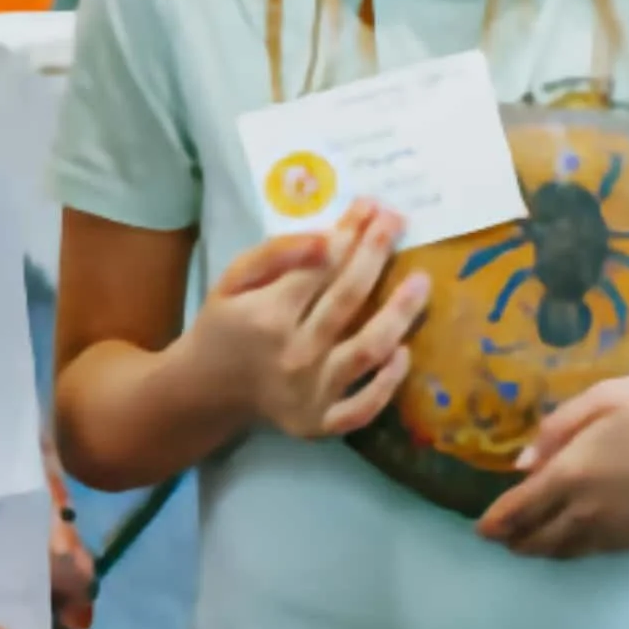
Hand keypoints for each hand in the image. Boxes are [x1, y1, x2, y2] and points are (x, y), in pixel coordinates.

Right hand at [183, 202, 429, 440]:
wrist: (206, 389)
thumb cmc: (224, 326)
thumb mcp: (230, 281)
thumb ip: (272, 255)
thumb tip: (325, 238)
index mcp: (266, 315)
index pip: (319, 267)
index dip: (349, 234)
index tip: (371, 207)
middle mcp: (292, 353)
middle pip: (347, 299)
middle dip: (375, 254)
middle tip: (398, 222)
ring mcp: (310, 392)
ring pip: (368, 350)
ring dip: (399, 313)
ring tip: (422, 281)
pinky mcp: (321, 421)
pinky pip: (364, 406)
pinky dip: (389, 383)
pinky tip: (405, 351)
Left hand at [478, 376, 628, 558]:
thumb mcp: (605, 398)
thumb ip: (556, 428)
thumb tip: (522, 463)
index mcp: (572, 472)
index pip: (520, 507)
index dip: (495, 521)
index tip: (479, 530)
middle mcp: (589, 509)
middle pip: (540, 536)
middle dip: (514, 540)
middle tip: (498, 540)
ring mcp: (618, 531)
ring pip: (569, 550)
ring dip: (542, 550)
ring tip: (527, 546)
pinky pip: (598, 552)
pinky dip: (575, 551)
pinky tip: (570, 543)